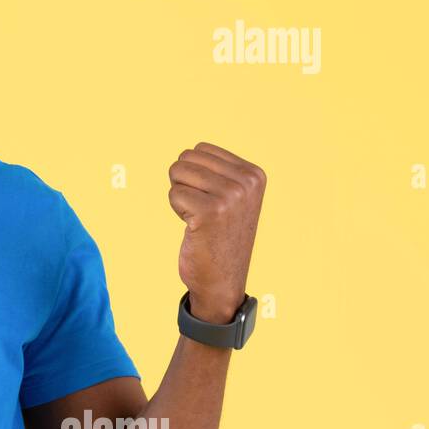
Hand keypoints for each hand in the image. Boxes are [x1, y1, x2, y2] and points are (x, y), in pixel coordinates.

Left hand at [167, 142, 265, 322]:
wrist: (222, 280)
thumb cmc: (219, 236)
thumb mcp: (231, 197)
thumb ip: (217, 171)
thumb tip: (190, 151)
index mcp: (254, 174)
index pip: (201, 149)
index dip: (194, 174)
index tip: (210, 200)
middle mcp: (247, 182)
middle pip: (186, 157)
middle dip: (184, 183)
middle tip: (200, 209)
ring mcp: (231, 196)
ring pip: (178, 172)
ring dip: (180, 196)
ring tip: (198, 217)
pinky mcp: (210, 211)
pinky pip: (174, 194)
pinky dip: (177, 210)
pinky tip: (195, 227)